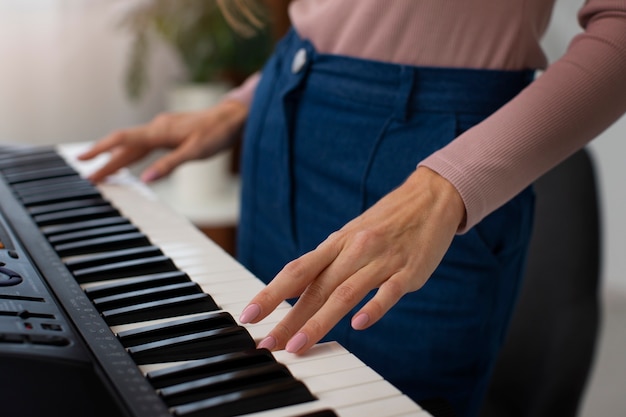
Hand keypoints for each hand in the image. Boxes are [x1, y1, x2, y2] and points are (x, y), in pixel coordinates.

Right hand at [78, 99, 247, 182]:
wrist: (234, 117)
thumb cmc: (218, 133)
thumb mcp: (195, 152)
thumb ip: (169, 165)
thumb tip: (145, 180)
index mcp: (159, 131)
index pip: (122, 140)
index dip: (101, 150)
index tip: (82, 160)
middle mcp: (158, 128)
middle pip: (125, 146)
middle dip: (106, 161)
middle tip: (89, 177)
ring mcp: (164, 129)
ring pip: (135, 145)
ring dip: (118, 158)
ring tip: (104, 172)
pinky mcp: (171, 132)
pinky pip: (145, 143)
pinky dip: (133, 153)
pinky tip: (131, 160)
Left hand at [239, 166, 466, 353]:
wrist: (430, 197)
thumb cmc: (385, 221)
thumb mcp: (351, 236)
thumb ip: (328, 263)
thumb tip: (296, 292)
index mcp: (337, 243)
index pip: (297, 270)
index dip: (271, 293)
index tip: (249, 316)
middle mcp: (354, 250)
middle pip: (316, 289)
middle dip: (288, 319)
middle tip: (267, 344)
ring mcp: (381, 260)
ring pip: (345, 293)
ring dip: (318, 322)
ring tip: (298, 346)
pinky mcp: (409, 271)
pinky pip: (389, 290)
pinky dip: (374, 307)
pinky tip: (359, 325)